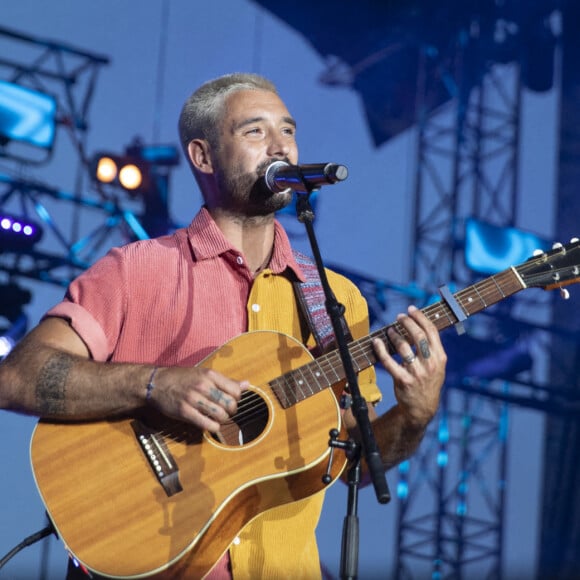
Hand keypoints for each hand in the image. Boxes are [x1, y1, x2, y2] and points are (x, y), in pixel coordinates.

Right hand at [147, 366, 247, 432]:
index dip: (237, 399)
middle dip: (232, 411)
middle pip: (230, 404)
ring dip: (223, 420)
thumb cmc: (181, 378)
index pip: (235, 390)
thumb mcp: (204, 373)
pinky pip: (206, 424)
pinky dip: (213, 427)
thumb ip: (225, 381)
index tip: (232, 401)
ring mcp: (194, 399)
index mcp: (210, 375)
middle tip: (227, 412)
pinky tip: (211, 425)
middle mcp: (203, 386)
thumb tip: (247, 384)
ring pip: (220, 415)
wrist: (156, 383)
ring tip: (219, 418)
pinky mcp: (185, 412)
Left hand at [373, 305, 445, 428]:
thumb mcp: (437, 365)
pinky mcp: (403, 380)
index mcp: (440, 357)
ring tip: (389, 330)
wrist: (422, 408)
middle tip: (399, 317)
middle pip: (418, 336)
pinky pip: (389, 362)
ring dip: (394, 334)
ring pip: (403, 347)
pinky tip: (376, 342)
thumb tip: (418, 324)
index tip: (411, 310)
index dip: (420, 317)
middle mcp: (430, 364)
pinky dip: (381, 350)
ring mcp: (417, 372)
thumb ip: (431, 347)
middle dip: (407, 322)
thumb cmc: (428, 381)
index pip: (431, 331)